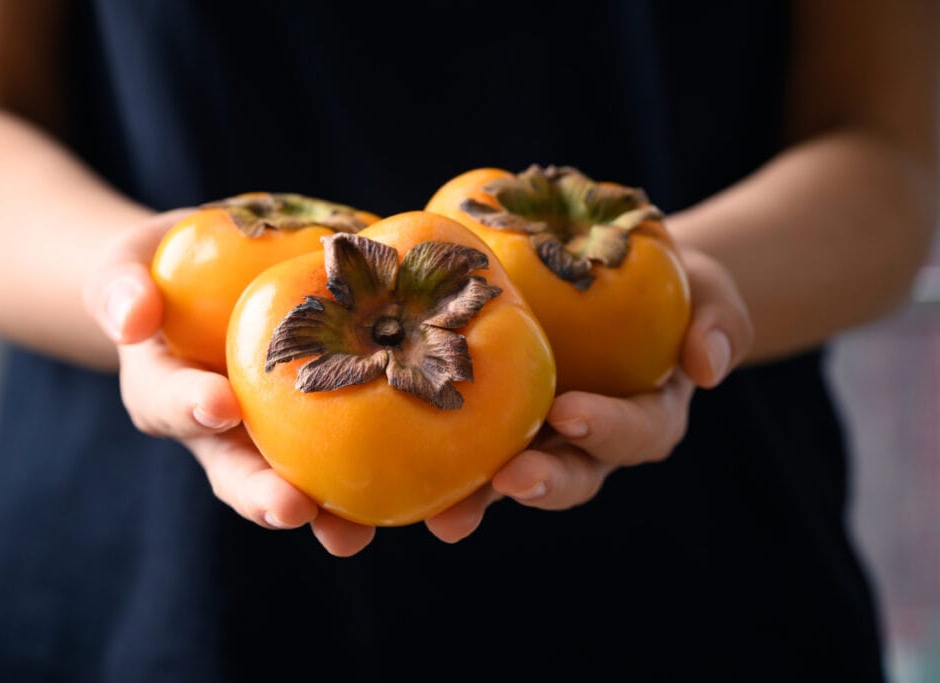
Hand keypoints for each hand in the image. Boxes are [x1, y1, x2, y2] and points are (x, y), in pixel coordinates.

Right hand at [82, 209, 376, 556]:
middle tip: (293, 509)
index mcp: (175, 395)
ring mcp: (286, 430)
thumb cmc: (169, 270)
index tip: (219, 405)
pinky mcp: (342, 410)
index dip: (193, 408)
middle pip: (243, 474)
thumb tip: (131, 318)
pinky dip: (404, 464)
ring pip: (309, 482)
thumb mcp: (129, 265)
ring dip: (335, 513)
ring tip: (358, 533)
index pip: (174, 406)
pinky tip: (432, 482)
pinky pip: (372, 442)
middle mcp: (232, 430)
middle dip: (266, 496)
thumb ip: (120, 286)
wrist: (227, 269)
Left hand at [423, 246, 753, 542]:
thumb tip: (708, 365)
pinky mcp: (494, 417)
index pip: (633, 432)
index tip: (573, 414)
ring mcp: (539, 433)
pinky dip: (434, 459)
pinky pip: (465, 442)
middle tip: (512, 479)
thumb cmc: (669, 281)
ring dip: (480, 497)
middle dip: (542, 482)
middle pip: (570, 475)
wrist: (614, 273)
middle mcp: (589, 439)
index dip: (606, 429)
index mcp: (644, 416)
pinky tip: (395, 467)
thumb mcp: (708, 289)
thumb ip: (719, 321)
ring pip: (510, 475)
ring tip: (445, 515)